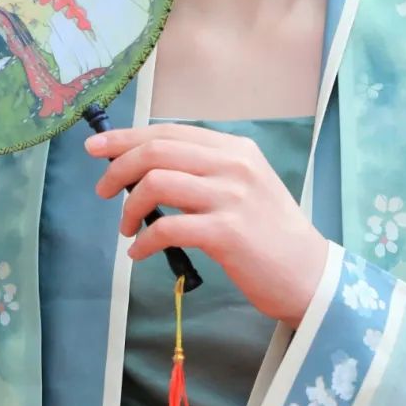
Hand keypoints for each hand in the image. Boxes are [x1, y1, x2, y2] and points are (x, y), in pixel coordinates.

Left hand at [88, 123, 328, 328]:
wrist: (308, 274)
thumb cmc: (270, 233)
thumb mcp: (245, 185)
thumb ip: (206, 171)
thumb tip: (148, 168)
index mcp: (235, 149)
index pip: (170, 131)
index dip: (126, 137)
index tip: (96, 148)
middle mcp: (233, 165)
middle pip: (157, 150)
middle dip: (118, 167)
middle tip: (103, 190)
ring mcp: (231, 197)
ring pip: (156, 183)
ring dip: (129, 207)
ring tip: (127, 228)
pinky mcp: (226, 233)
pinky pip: (167, 228)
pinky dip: (144, 241)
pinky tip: (139, 253)